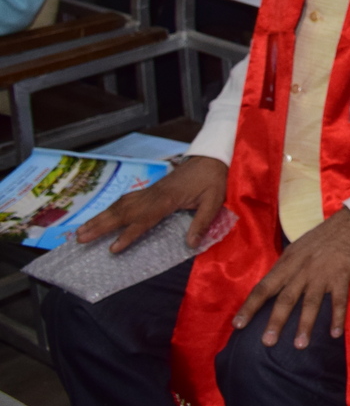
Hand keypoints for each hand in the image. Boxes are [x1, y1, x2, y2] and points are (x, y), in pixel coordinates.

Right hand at [76, 156, 227, 252]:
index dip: (128, 234)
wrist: (210, 157)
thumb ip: (203, 222)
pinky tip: (102, 216)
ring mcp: (150, 191)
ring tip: (81, 231)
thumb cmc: (213, 180)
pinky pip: (126, 200)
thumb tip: (191, 244)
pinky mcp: (150, 190)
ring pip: (121, 205)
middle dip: (101, 226)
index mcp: (168, 199)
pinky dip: (111, 208)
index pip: (144, 219)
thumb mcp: (214, 201)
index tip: (113, 248)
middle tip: (80, 239)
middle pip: (123, 212)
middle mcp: (153, 195)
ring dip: (100, 218)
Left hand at [231, 208, 349, 348]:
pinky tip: (335, 334)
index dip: (250, 307)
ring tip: (299, 345)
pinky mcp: (342, 276)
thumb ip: (285, 269)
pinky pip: (339, 300)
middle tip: (267, 342)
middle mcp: (302, 270)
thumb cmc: (321, 238)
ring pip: (311, 302)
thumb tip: (270, 289)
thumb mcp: (296, 249)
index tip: (238, 325)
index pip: (263, 287)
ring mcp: (322, 274)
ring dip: (305, 324)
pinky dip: (337, 317)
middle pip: (285, 298)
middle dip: (276, 321)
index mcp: (287, 263)